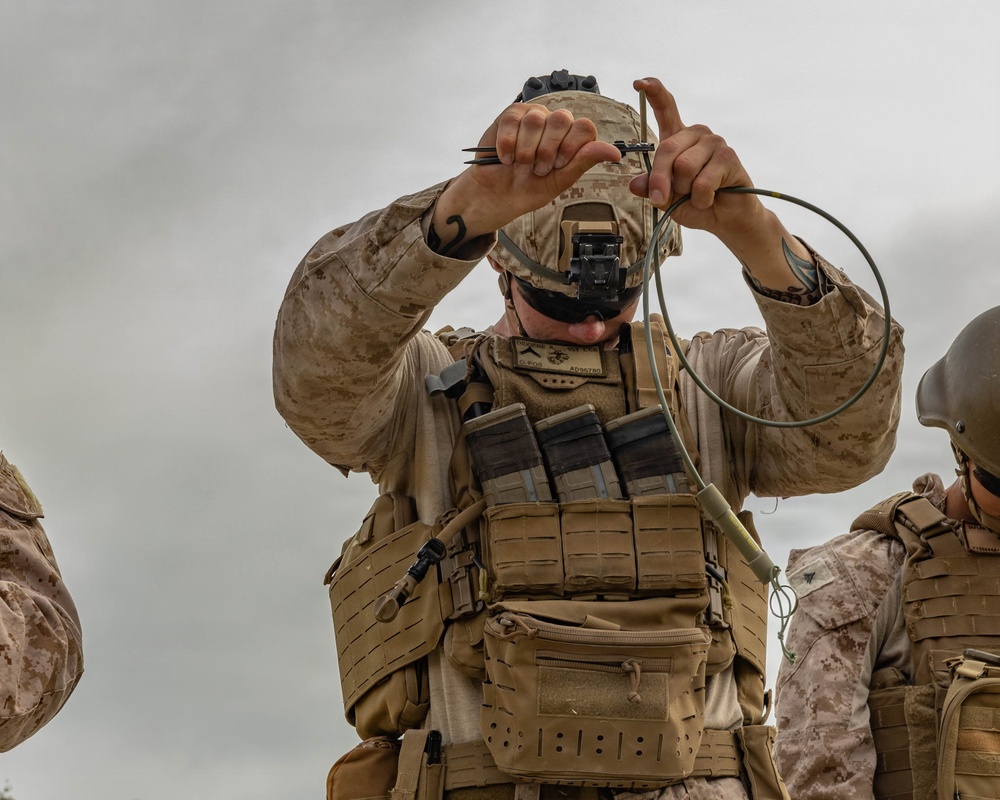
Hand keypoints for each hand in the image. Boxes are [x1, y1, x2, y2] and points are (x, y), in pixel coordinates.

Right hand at [432, 102, 622, 245]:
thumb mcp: (560, 181)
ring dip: (526, 150)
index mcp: (570, 138)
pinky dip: (508, 145)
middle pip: (562, 120)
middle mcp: (554, 123)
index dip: (570, 147)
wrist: (496, 196)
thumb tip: (615, 152)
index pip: (584, 127)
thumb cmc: (528, 189)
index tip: (558, 165)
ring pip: (536, 120)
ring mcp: (532, 116)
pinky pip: (513, 121)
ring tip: (520, 164)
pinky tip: (506, 157)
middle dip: (547, 150)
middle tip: (537, 167)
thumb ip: (584, 161)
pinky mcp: (510, 115)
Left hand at [628, 77, 764, 239]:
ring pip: (684, 167)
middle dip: (660, 181)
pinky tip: (709, 200)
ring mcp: (714, 142)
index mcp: (678, 138)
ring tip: (696, 195)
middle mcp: (696, 134)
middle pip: (667, 150)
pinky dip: (701, 199)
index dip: (653, 93)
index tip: (638, 82)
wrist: (725, 218)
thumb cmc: (694, 203)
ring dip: (685, 191)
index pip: (666, 108)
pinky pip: (703, 183)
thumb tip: (634, 185)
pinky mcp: (728, 157)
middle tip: (661, 199)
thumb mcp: (666, 198)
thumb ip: (651, 188)